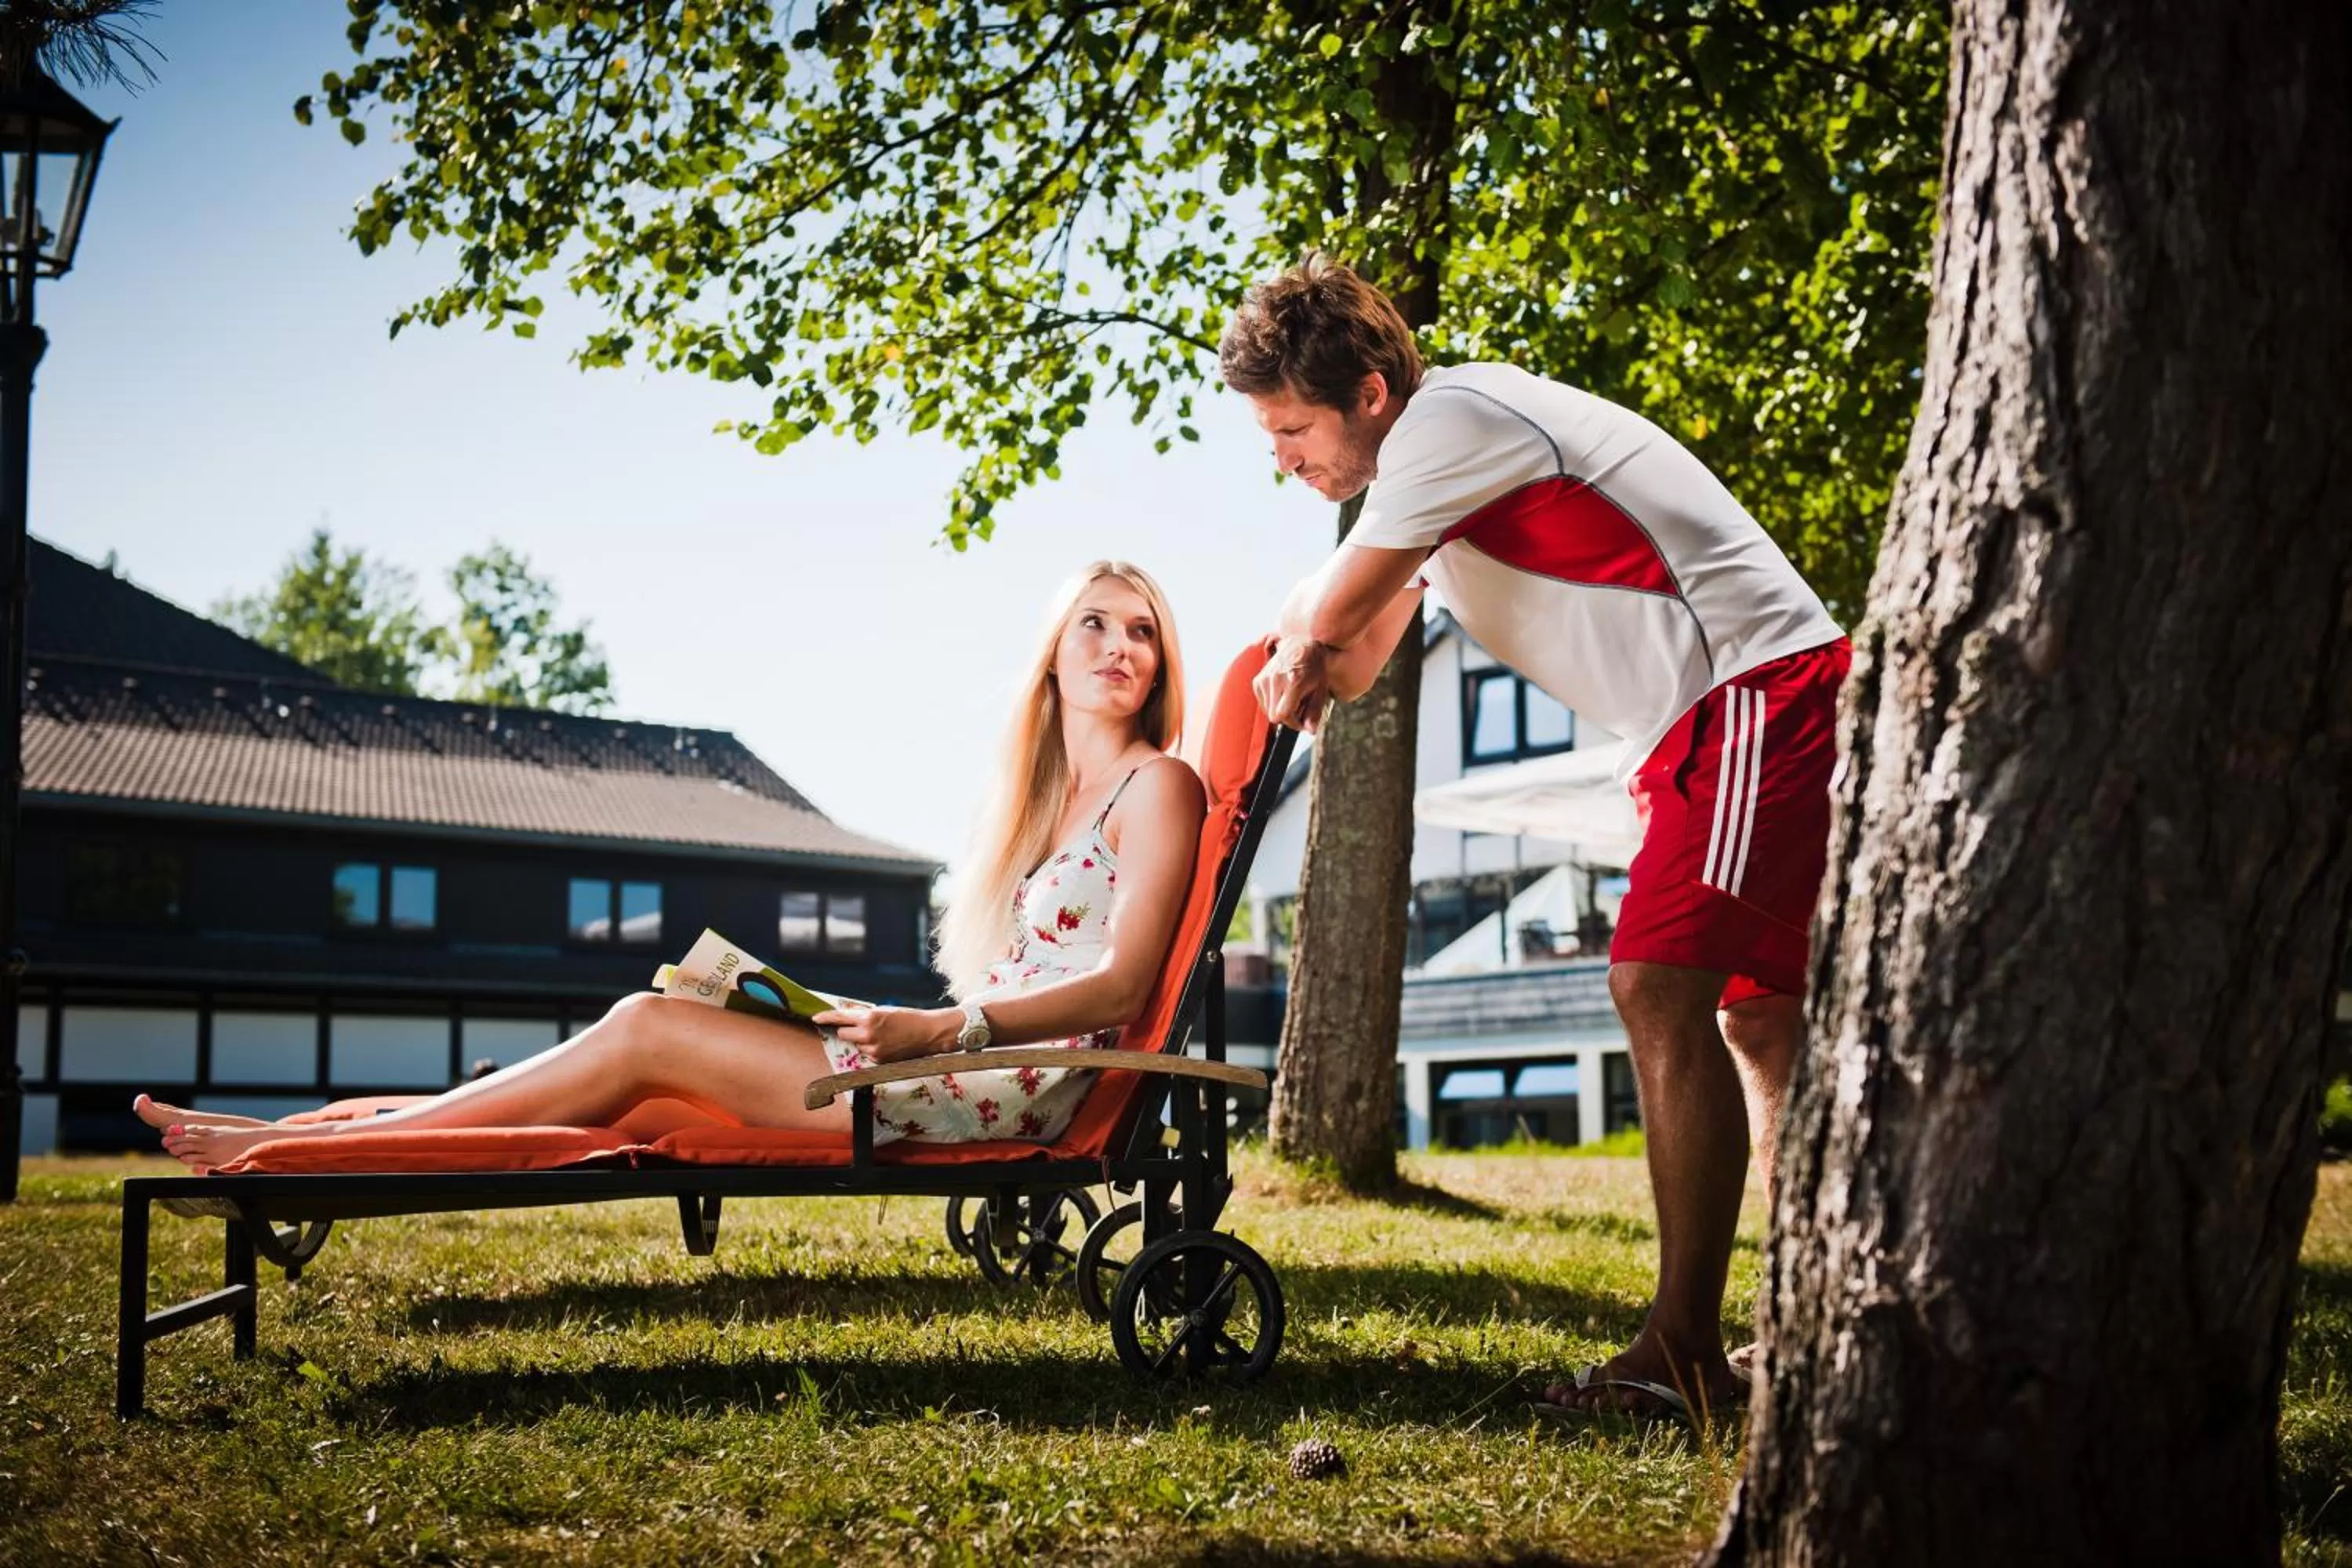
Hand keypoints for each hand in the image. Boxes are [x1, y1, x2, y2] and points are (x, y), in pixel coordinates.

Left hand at [810, 1005, 955, 1062]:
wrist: (929, 1033)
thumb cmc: (909, 1018)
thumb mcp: (884, 1010)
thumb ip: (865, 1014)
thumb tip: (848, 1016)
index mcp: (869, 1018)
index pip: (840, 1018)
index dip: (826, 1017)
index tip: (816, 1018)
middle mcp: (868, 1035)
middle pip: (844, 1033)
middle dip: (850, 1030)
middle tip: (865, 1027)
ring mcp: (873, 1050)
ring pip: (857, 1044)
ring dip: (864, 1041)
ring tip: (884, 1036)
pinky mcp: (879, 1061)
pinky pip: (868, 1054)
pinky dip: (874, 1050)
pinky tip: (888, 1045)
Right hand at [1255, 634, 1333, 732]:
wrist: (1301, 645)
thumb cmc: (1314, 668)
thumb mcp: (1320, 690)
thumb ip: (1315, 712)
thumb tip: (1311, 732)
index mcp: (1292, 683)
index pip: (1283, 716)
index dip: (1293, 723)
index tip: (1302, 721)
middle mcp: (1275, 680)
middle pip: (1274, 716)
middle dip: (1287, 717)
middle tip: (1299, 709)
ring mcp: (1264, 679)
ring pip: (1267, 710)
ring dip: (1279, 710)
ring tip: (1292, 699)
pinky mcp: (1258, 680)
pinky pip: (1262, 702)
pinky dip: (1271, 703)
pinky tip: (1282, 694)